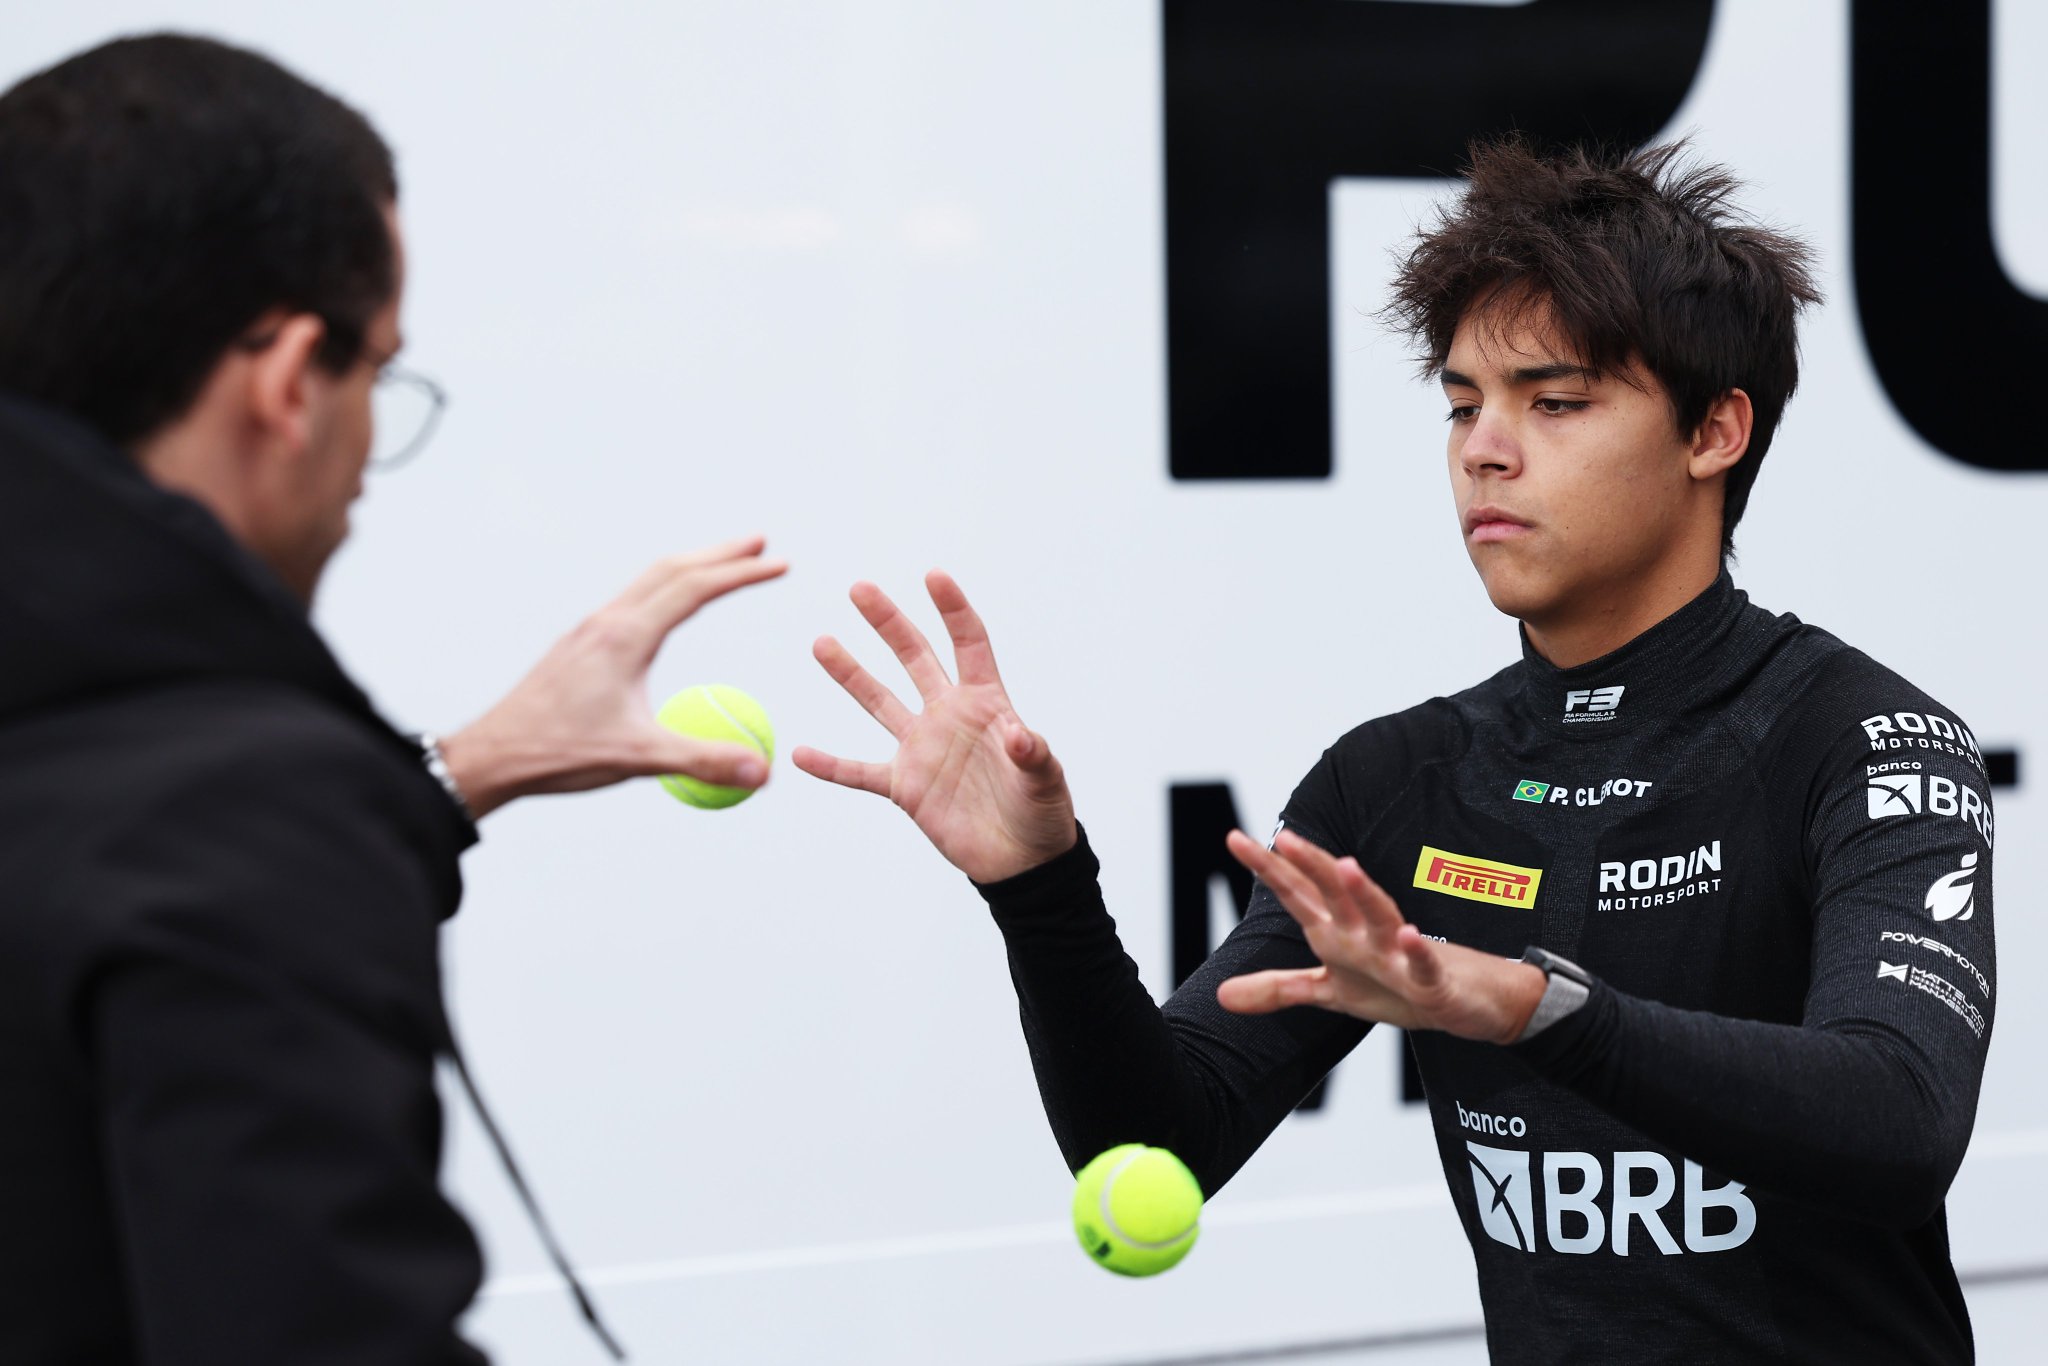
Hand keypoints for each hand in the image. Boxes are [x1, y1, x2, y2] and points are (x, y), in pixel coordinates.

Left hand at [440, 535, 787, 818]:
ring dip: (691, 565)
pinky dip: (664, 587)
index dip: (743, 573)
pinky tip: (666, 606)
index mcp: (625, 637)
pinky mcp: (579, 645)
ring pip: (648, 580)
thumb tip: (762, 770)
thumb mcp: (637, 758)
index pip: (695, 588)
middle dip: (721, 553)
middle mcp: (607, 623)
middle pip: (673, 569)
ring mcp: (590, 631)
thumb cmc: (558, 752)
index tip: (781, 564)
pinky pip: (632, 599)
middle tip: (762, 542)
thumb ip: (702, 760)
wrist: (490, 754)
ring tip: (721, 563)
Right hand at [793, 571, 1075, 883]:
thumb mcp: (1046, 780)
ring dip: (851, 674)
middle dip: (889, 622)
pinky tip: (800, 754)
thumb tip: (1019, 735)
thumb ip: (1032, 754)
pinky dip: (831, 766)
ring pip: (879, 702)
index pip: (969, 643)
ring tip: (822, 642)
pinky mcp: (905, 786)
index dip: (953, 610)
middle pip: (915, 657)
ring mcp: (923, 749)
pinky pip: (859, 772)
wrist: (1021, 861)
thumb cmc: (1042, 812)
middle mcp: (948, 716)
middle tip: (860, 588)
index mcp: (986, 703)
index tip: (933, 576)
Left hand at [1216, 830, 1546, 1044]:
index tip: (1234, 838)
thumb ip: (1277, 989)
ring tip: (1346, 866)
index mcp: (1337, 933)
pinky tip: (1407, 934)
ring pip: (1380, 917)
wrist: (1463, 1002)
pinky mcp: (1430, 979)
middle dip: (1310, 865)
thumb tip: (1221, 997)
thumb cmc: (1395, 988)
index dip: (1267, 868)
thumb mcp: (1329, 992)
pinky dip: (1416, 950)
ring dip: (1364, 894)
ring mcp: (1397, 953)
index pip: (1297, 893)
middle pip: (1334, 893)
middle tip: (1284, 837)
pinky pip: (1422, 963)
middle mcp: (1364, 934)